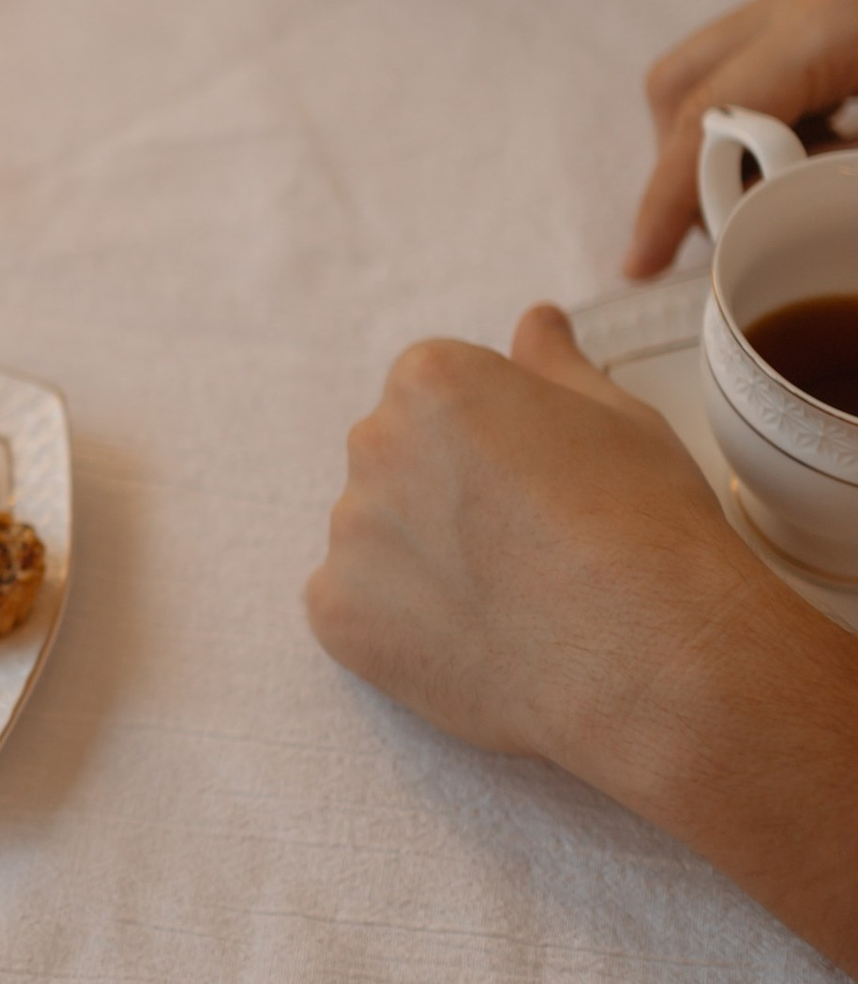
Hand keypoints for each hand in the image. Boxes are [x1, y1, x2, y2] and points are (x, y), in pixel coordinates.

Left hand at [305, 304, 757, 788]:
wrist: (647, 659)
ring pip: (377, 536)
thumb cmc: (647, 530)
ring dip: (423, 558)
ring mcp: (348, 533)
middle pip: (397, 459)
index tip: (533, 478)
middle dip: (446, 492)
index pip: (434, 392)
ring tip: (507, 598)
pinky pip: (356, 608)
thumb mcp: (619, 418)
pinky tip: (473, 639)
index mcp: (431, 381)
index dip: (490, 439)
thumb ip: (554, 365)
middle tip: (525, 541)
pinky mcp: (335, 615)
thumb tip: (535, 324)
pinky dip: (402, 625)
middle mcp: (373, 444)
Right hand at [626, 0, 857, 277]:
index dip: (667, 196)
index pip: (708, 112)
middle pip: (680, 81)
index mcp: (832, 20)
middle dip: (682, 166)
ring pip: (712, 70)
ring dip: (724, 143)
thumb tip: (757, 218)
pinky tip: (814, 156)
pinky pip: (760, 63)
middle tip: (719, 229)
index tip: (642, 262)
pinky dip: (766, 120)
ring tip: (781, 194)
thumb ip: (830, 183)